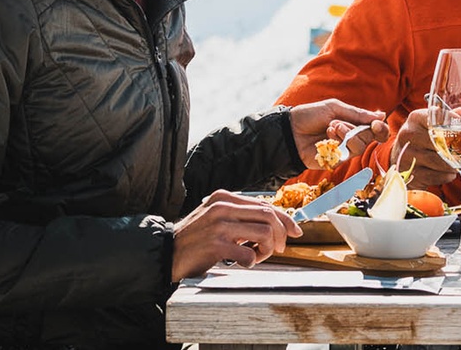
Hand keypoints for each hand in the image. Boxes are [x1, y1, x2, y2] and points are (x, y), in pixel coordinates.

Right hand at [171, 190, 299, 280]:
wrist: (165, 253)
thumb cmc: (195, 239)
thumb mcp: (217, 219)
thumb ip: (241, 217)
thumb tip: (275, 224)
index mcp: (225, 198)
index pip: (265, 204)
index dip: (285, 219)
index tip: (295, 231)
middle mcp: (222, 206)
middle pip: (268, 216)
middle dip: (280, 235)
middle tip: (279, 249)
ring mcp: (218, 224)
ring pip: (264, 232)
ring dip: (267, 249)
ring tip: (256, 256)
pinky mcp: (215, 244)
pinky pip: (248, 253)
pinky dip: (251, 261)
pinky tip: (241, 262)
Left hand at [287, 99, 389, 167]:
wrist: (290, 129)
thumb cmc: (310, 115)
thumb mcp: (335, 108)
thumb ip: (358, 114)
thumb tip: (382, 115)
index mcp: (354, 124)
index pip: (376, 130)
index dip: (380, 128)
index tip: (376, 124)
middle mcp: (352, 138)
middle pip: (370, 139)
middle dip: (358, 130)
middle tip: (339, 123)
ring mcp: (344, 150)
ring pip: (359, 147)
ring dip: (346, 134)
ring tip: (331, 127)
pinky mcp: (335, 161)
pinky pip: (346, 155)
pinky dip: (337, 143)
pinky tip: (326, 137)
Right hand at [391, 108, 458, 187]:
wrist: (398, 157)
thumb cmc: (419, 138)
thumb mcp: (429, 123)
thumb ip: (446, 117)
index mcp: (415, 119)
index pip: (439, 118)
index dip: (456, 124)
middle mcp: (409, 135)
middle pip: (442, 143)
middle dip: (458, 150)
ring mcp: (407, 156)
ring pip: (441, 163)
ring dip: (453, 165)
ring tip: (456, 163)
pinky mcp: (409, 174)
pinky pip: (436, 177)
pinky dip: (445, 176)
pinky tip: (446, 172)